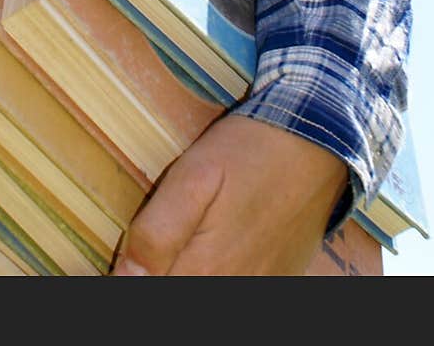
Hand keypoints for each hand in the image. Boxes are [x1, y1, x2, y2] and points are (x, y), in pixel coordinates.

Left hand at [110, 113, 347, 275]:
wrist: (319, 143)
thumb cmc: (252, 151)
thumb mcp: (195, 175)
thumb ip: (157, 231)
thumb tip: (124, 276)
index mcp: (204, 269)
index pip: (147, 289)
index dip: (128, 275)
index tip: (114, 259)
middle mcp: (232, 288)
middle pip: (178, 291)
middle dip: (154, 271)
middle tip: (148, 244)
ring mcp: (257, 288)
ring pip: (203, 290)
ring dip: (185, 270)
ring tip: (182, 241)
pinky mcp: (276, 280)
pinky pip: (235, 283)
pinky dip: (213, 271)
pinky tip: (209, 249)